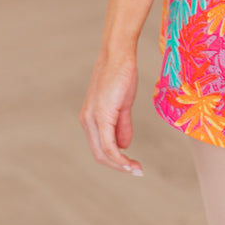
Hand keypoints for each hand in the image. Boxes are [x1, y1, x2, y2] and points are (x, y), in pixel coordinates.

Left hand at [79, 49, 143, 175]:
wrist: (119, 54)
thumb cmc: (121, 74)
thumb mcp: (123, 103)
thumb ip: (122, 124)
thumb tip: (124, 145)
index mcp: (90, 118)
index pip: (100, 147)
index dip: (115, 160)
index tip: (132, 166)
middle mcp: (87, 121)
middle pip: (99, 155)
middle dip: (118, 166)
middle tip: (136, 171)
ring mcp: (92, 118)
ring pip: (103, 153)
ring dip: (120, 165)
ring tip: (136, 169)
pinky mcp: (101, 115)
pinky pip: (108, 144)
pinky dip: (119, 157)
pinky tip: (130, 161)